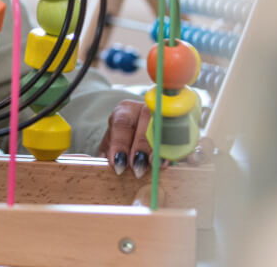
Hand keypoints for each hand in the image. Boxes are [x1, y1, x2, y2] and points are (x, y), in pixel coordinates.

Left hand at [96, 99, 213, 176]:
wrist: (137, 134)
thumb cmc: (122, 144)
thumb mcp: (107, 147)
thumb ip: (100, 155)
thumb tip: (81, 163)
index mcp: (124, 110)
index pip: (121, 122)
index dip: (119, 143)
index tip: (118, 164)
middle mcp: (147, 109)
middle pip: (147, 121)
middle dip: (142, 146)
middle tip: (138, 167)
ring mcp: (168, 116)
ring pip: (170, 125)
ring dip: (166, 147)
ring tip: (161, 165)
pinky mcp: (188, 130)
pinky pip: (195, 136)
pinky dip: (195, 147)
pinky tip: (192, 160)